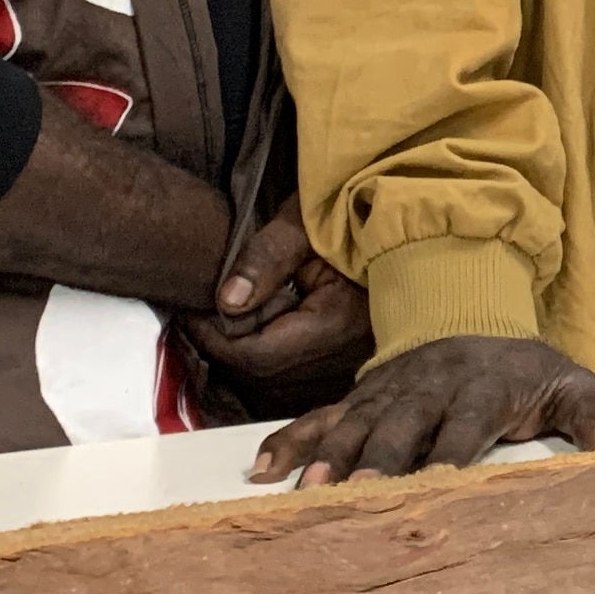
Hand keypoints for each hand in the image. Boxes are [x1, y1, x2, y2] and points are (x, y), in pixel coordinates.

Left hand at [181, 206, 372, 413]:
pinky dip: (266, 350)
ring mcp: (349, 359)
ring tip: (223, 318)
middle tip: (199, 313)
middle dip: (225, 346)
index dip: (214, 338)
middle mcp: (344, 355)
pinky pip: (295, 369)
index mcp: (336, 323)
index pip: (257, 356)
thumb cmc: (354, 216)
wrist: (403, 223)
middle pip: (264, 374)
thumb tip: (226, 301)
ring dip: (244, 351)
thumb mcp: (305, 224)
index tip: (190, 310)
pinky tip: (256, 323)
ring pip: (278, 377)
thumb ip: (266, 259)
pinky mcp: (347, 355)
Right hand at [248, 334, 594, 483]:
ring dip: (330, 453)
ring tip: (308, 489)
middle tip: (356, 491)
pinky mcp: (363, 396)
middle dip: (380, 457)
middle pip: (403, 423)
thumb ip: (594, 414)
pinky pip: (322, 416)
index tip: (438, 481)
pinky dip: (291, 440)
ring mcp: (390, 389)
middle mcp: (431, 385)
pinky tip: (265, 470)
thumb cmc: (528, 370)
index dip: (453, 448)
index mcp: (484, 386)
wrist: (477, 314)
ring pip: (356, 420)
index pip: (467, 420)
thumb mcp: (571, 383)